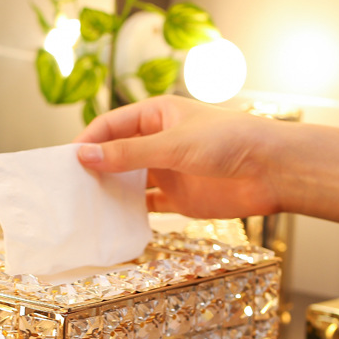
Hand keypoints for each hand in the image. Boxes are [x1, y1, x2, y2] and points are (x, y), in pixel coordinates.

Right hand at [75, 95, 284, 218]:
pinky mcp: (178, 198)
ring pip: (128, 181)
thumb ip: (127, 154)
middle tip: (68, 188)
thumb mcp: (172, 145)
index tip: (65, 162)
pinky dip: (129, 213)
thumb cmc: (229, 142)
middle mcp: (158, 142)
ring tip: (84, 208)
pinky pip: (146, 206)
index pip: (110, 126)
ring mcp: (167, 171)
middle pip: (116, 155)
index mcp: (156, 115)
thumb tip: (83, 156)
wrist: (273, 171)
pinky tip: (112, 222)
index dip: (87, 142)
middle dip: (94, 169)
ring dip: (109, 192)